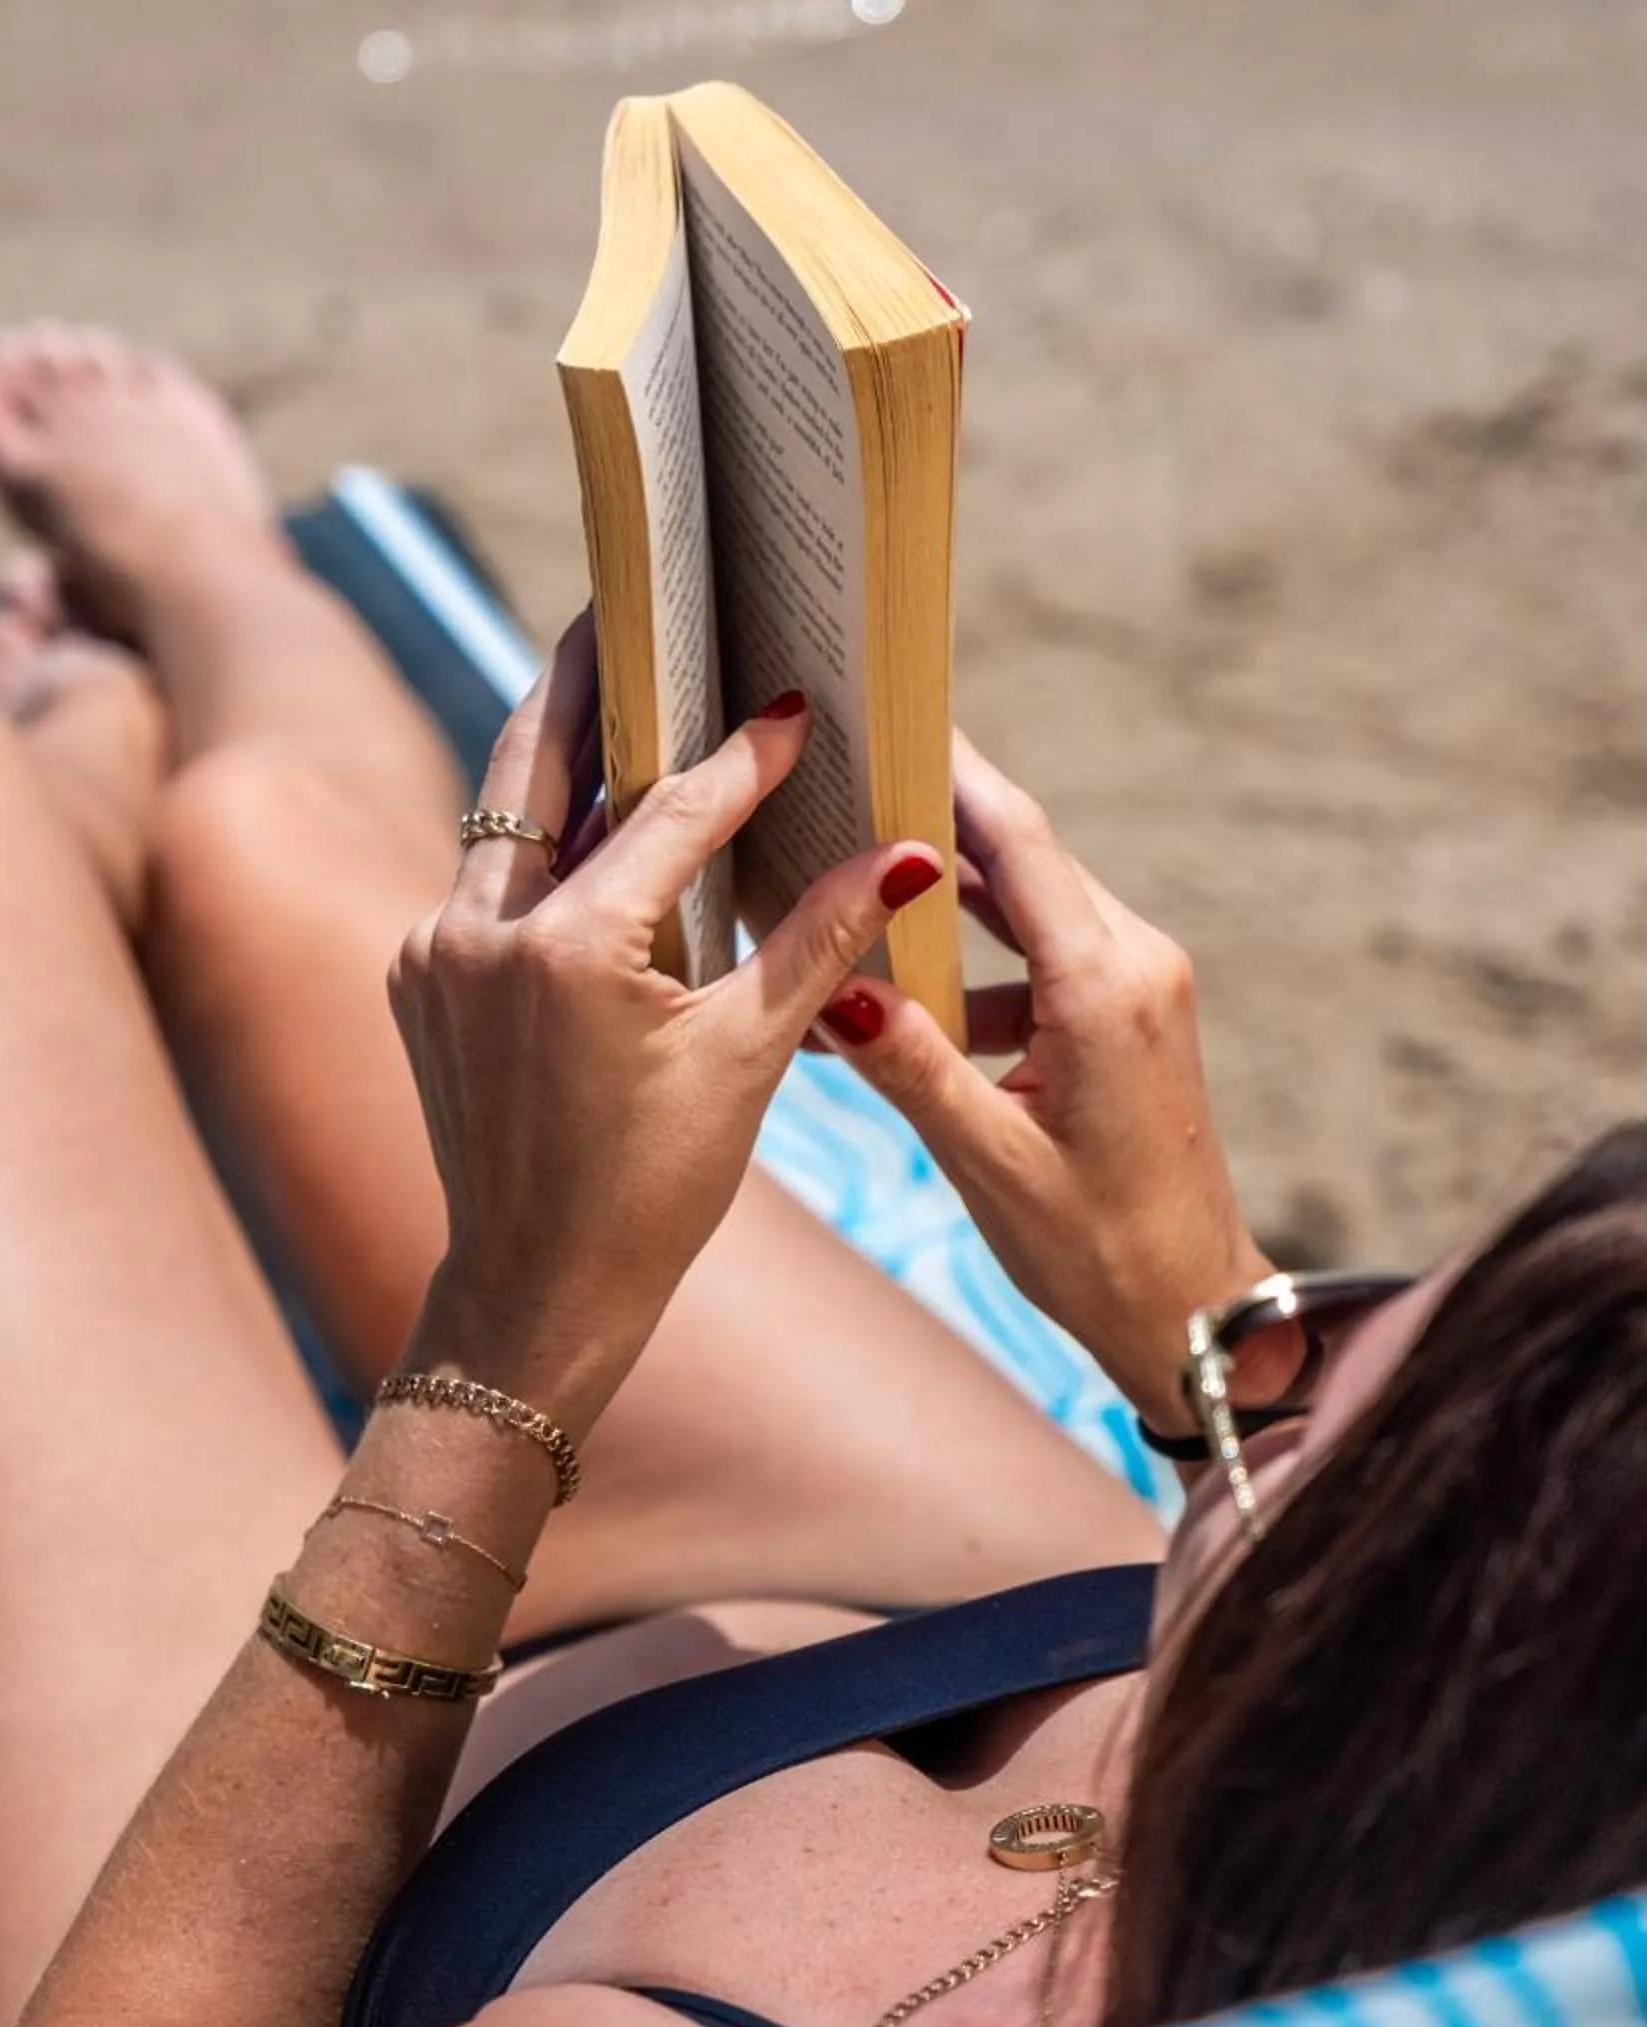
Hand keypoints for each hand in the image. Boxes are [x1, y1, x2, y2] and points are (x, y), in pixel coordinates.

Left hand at [387, 617, 945, 1430]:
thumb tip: (908, 851)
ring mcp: (432, 952)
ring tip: (607, 681)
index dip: (744, 754)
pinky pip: (484, 879)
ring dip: (557, 752)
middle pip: (535, 761)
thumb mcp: (748, 1058)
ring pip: (501, 817)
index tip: (794, 700)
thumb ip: (820, 939)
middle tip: (627, 600)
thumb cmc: (653, 1192)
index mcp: (567, 951)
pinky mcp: (417, 976)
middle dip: (586, 677)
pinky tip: (583, 813)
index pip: (672, 813)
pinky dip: (537, 840)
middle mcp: (478, 933)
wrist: (536, 1292)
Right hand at [816, 732, 1267, 1428]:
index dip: (952, 771)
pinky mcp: (1128, 1018)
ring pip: (1029, 906)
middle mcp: (1135, 965)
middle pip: (1024, 856)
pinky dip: (973, 965)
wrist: (1191, 1315)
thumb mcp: (988, 1162)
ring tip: (850, 878)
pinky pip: (1041, 958)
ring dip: (947, 900)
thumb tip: (836, 986)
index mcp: (1106, 988)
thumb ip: (911, 1066)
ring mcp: (1138, 988)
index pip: (1021, 841)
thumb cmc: (1098, 1252)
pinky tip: (900, 1002)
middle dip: (934, 818)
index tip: (888, 711)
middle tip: (844, 776)